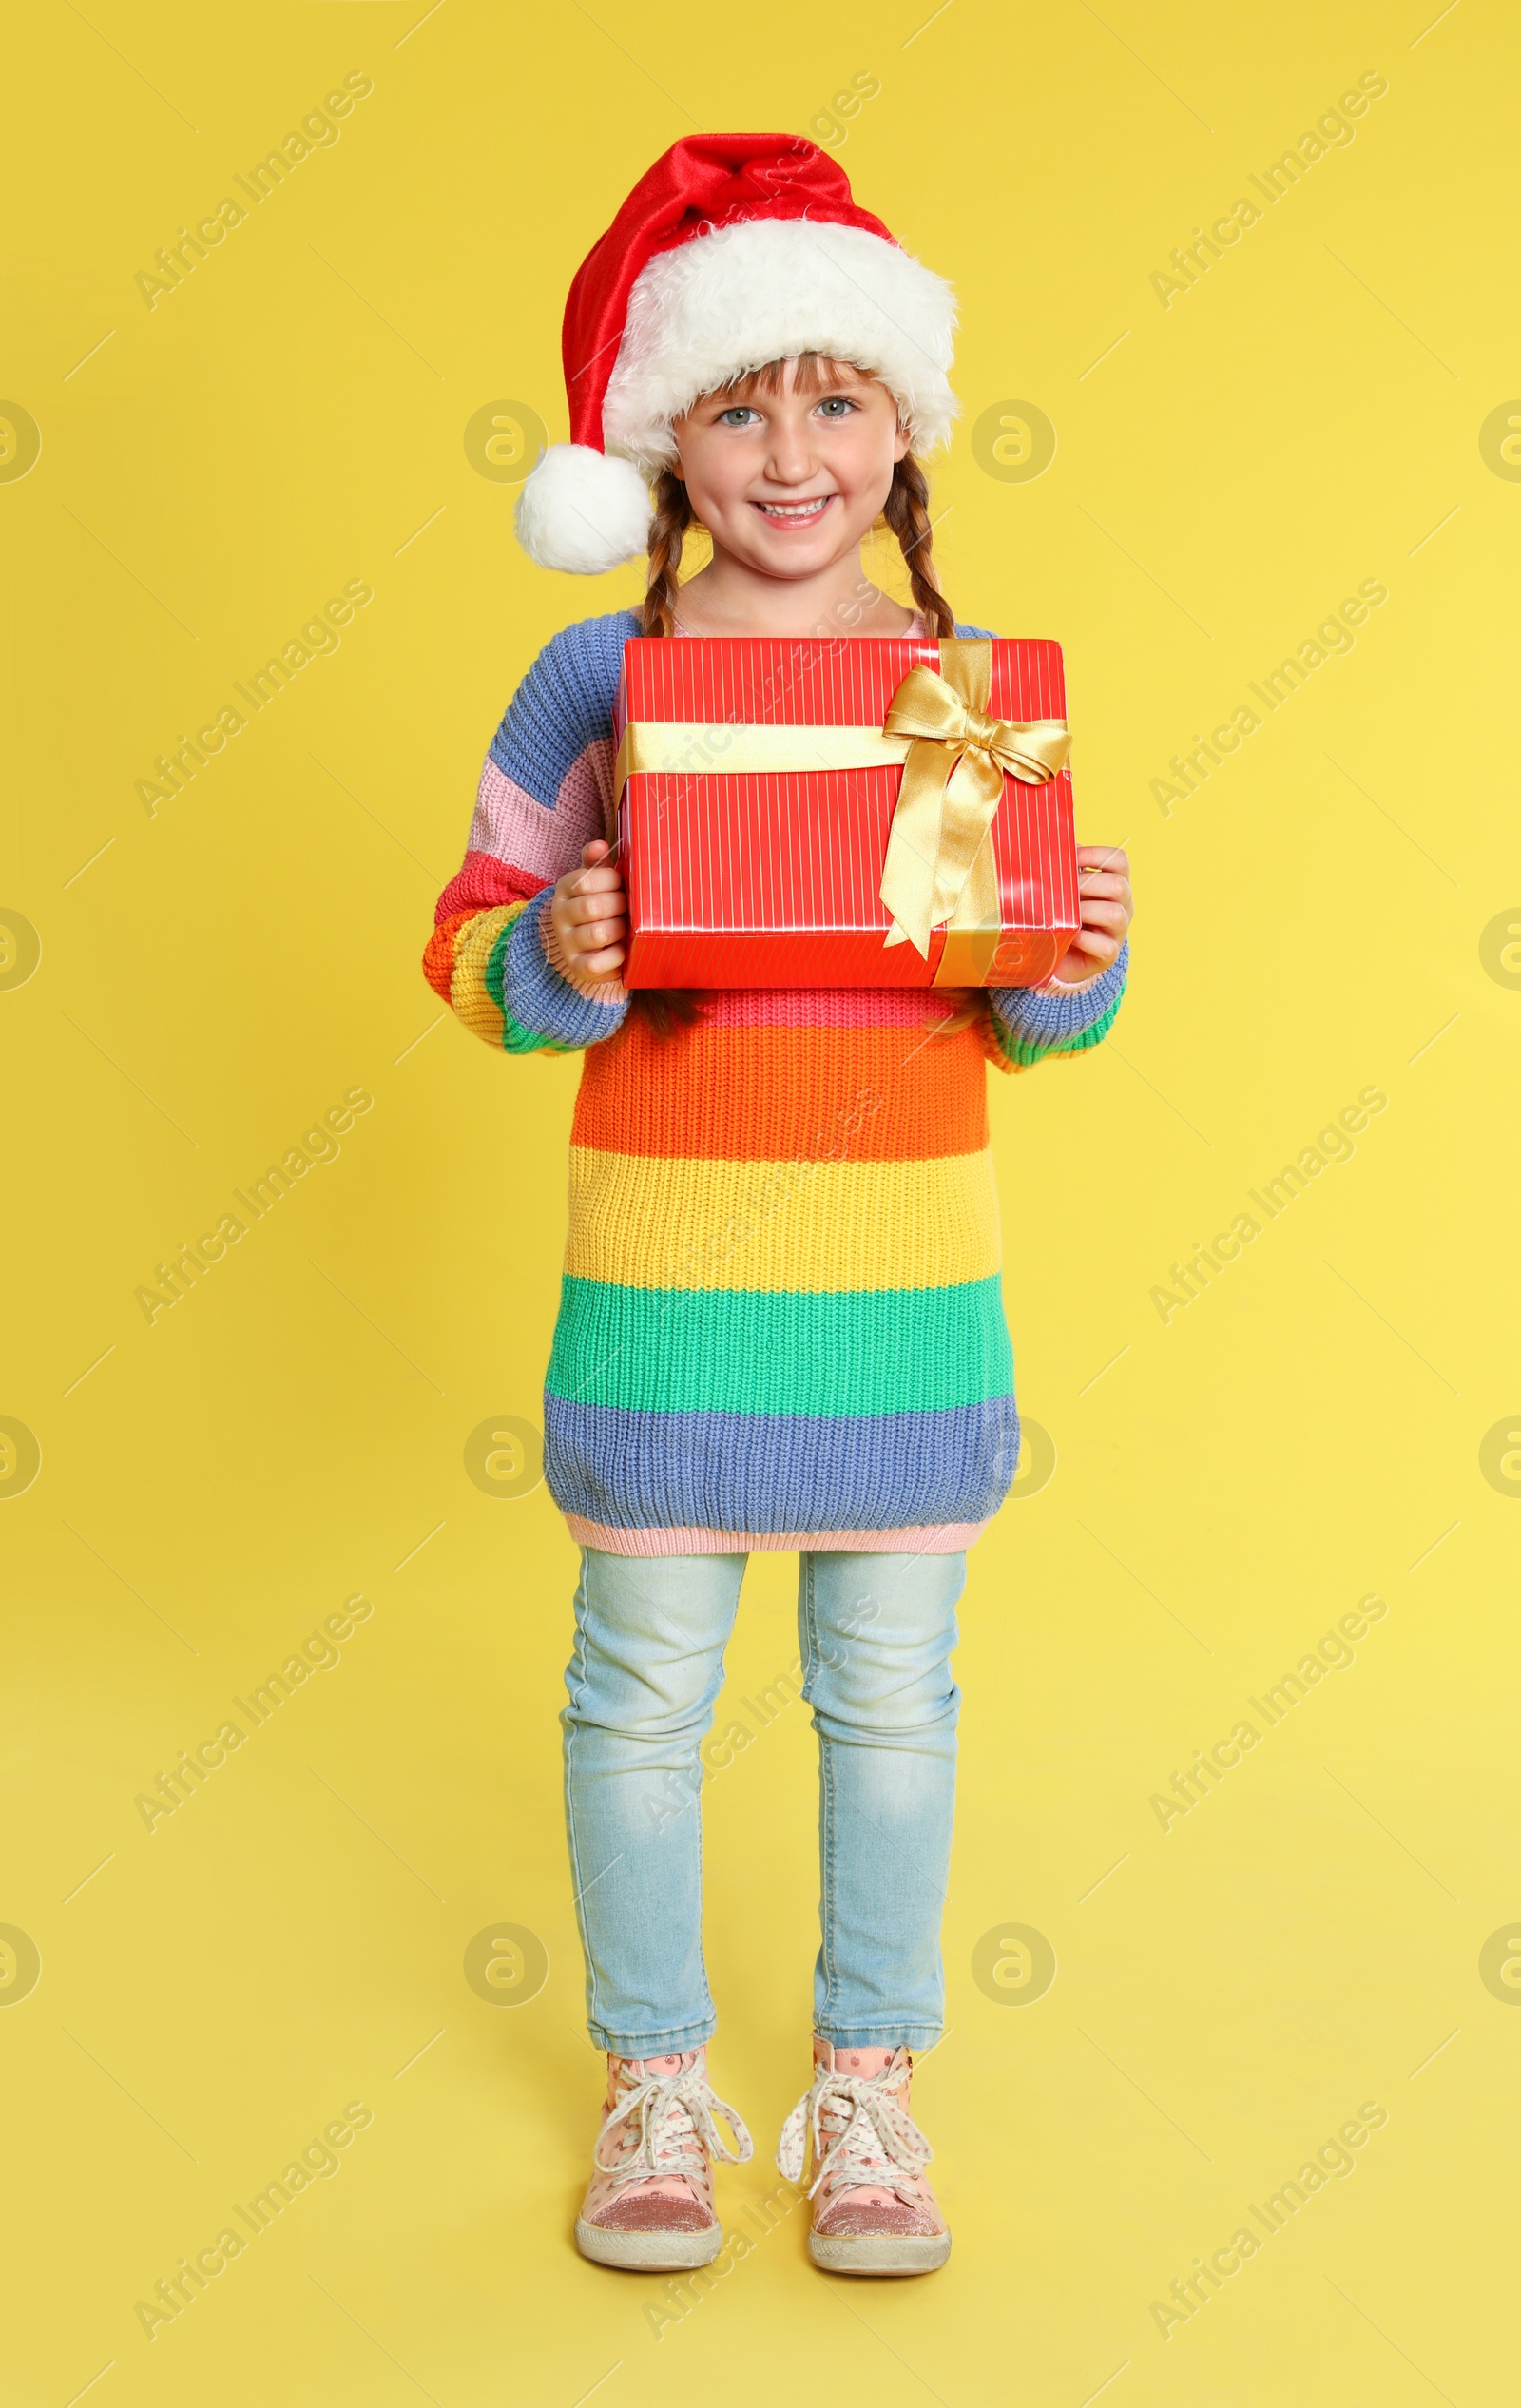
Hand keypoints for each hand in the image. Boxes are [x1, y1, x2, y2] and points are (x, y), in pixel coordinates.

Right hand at [548, 839, 626, 984]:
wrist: (584, 943)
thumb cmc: (599, 904)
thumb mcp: (596, 880)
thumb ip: (597, 863)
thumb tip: (600, 845)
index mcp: (565, 888)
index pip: (586, 880)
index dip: (612, 881)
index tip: (623, 885)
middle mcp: (561, 915)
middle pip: (593, 907)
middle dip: (619, 906)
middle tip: (629, 908)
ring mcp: (567, 942)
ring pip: (598, 934)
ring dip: (620, 930)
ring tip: (627, 928)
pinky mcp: (577, 967)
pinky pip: (597, 964)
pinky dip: (615, 957)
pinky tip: (622, 950)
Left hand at [1042, 844, 1132, 990]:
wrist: (1061, 956)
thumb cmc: (1065, 915)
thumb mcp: (1066, 890)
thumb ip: (1065, 870)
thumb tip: (1055, 847)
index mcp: (1115, 882)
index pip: (1120, 860)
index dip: (1096, 854)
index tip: (1072, 858)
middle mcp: (1123, 904)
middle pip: (1118, 885)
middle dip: (1087, 884)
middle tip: (1062, 890)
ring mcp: (1118, 930)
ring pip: (1115, 914)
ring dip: (1086, 911)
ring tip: (1065, 914)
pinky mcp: (1109, 954)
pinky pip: (1105, 946)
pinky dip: (1085, 939)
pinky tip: (1069, 936)